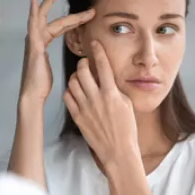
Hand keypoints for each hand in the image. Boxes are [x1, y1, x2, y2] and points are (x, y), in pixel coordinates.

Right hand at [19, 0, 94, 103]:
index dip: (73, 19)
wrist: (33, 95)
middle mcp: (36, 40)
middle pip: (47, 16)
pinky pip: (33, 26)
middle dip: (54, 1)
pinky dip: (32, 14)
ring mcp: (32, 42)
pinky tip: (34, 3)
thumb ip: (63, 60)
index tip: (87, 14)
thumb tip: (80, 60)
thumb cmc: (42, 84)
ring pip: (40, 17)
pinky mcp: (32, 47)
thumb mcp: (55, 68)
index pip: (59, 26)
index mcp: (42, 44)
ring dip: (48, 2)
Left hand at [63, 41, 139, 165]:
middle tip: (85, 63)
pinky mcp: (77, 116)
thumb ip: (115, 89)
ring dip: (75, 76)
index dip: (98, 50)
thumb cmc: (126, 128)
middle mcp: (96, 98)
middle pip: (82, 70)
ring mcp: (84, 107)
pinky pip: (67, 97)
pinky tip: (76, 92)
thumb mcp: (126, 104)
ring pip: (72, 82)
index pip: (102, 65)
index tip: (94, 43)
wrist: (118, 151)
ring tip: (80, 78)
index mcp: (111, 93)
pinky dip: (70, 91)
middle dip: (82, 62)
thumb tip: (106, 78)